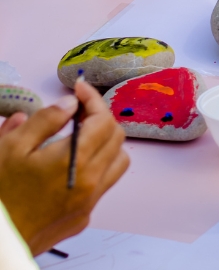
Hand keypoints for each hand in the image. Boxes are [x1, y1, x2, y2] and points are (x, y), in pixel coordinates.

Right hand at [0, 80, 129, 255]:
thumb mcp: (11, 148)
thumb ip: (45, 120)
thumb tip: (70, 104)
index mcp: (74, 161)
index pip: (103, 120)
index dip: (93, 99)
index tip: (80, 90)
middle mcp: (90, 182)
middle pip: (116, 138)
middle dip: (101, 119)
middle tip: (77, 112)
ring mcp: (89, 202)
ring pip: (117, 163)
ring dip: (105, 145)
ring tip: (80, 137)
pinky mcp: (82, 218)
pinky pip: (102, 186)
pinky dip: (95, 169)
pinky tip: (70, 167)